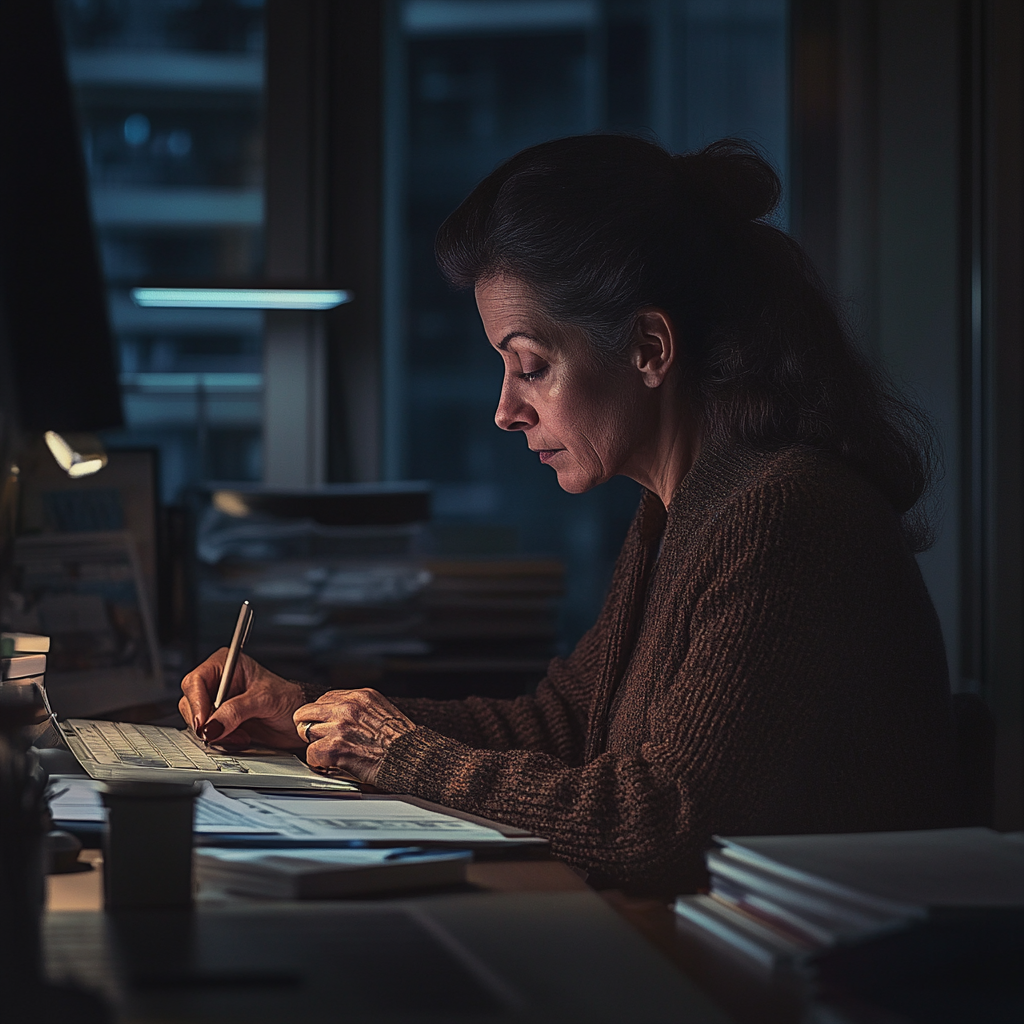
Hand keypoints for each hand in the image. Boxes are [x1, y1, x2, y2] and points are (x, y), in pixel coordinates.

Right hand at [179, 650, 305, 749]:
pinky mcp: (220, 722)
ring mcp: (217, 703)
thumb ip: (236, 710)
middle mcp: (218, 682)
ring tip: (240, 735)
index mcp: (227, 664)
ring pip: (196, 721)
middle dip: (206, 722)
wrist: (299, 720)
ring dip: (215, 734)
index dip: (196, 702)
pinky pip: (206, 734)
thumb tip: (212, 725)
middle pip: (190, 702)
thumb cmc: (289, 699)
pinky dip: (219, 740)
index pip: (196, 680)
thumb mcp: (264, 700)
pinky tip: (239, 739)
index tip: (203, 722)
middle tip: (223, 732)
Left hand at [293, 689, 414, 784]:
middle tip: (320, 740)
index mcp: (360, 696)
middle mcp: (348, 707)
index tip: (326, 725)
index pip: (325, 699)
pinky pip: (311, 754)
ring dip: (317, 745)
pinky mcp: (334, 748)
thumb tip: (340, 713)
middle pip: (307, 712)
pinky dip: (318, 762)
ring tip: (331, 754)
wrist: (409, 758)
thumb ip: (360, 708)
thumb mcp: (382, 710)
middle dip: (311, 727)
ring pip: (307, 733)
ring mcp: (339, 727)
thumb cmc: (401, 740)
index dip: (323, 715)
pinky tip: (330, 764)